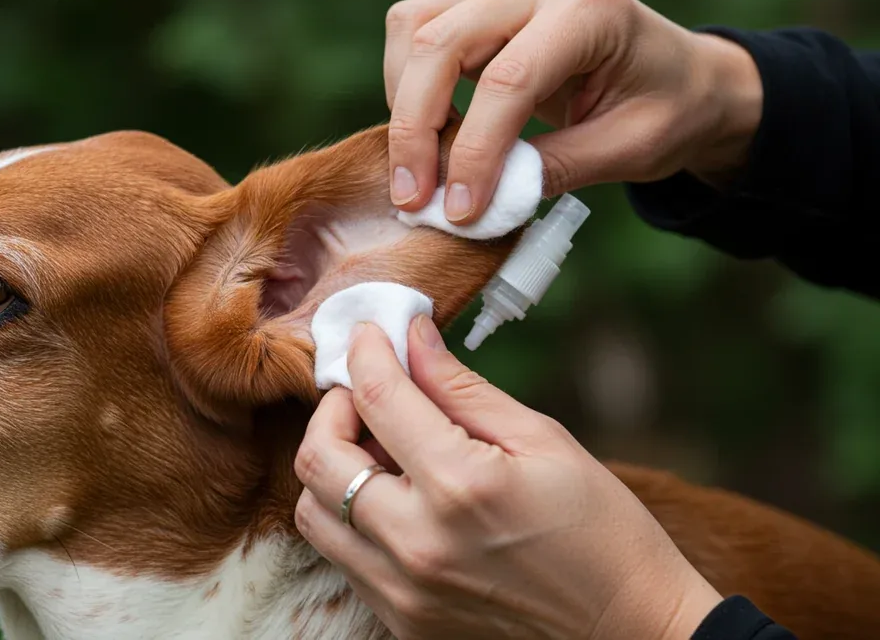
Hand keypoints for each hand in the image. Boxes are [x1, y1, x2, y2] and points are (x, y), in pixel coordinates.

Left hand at [293, 317, 723, 638]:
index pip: (377, 398)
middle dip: (333, 409)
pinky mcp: (402, 621)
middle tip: (365, 392)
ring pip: (314, 513)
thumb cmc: (601, 531)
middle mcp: (417, 542)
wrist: (628, 630)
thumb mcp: (543, 440)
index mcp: (460, 484)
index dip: (366, 352)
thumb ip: (463, 388)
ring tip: (379, 450)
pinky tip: (396, 498)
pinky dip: (352, 516)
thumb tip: (411, 338)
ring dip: (332, 468)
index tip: (370, 333)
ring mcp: (403, 591)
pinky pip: (343, 557)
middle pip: (319, 458)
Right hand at [383, 0, 762, 222]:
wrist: (681, 77)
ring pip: (415, 27)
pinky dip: (405, 84)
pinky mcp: (477, 5)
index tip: (460, 210)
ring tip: (419, 165)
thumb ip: (557, 169)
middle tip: (414, 197)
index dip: (475, 151)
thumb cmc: (666, 109)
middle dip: (415, 126)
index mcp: (589, 12)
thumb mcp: (630, 149)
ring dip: (401, 101)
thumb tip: (484, 201)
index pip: (508, 79)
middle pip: (441, 41)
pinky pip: (416, 30)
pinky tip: (427, 132)